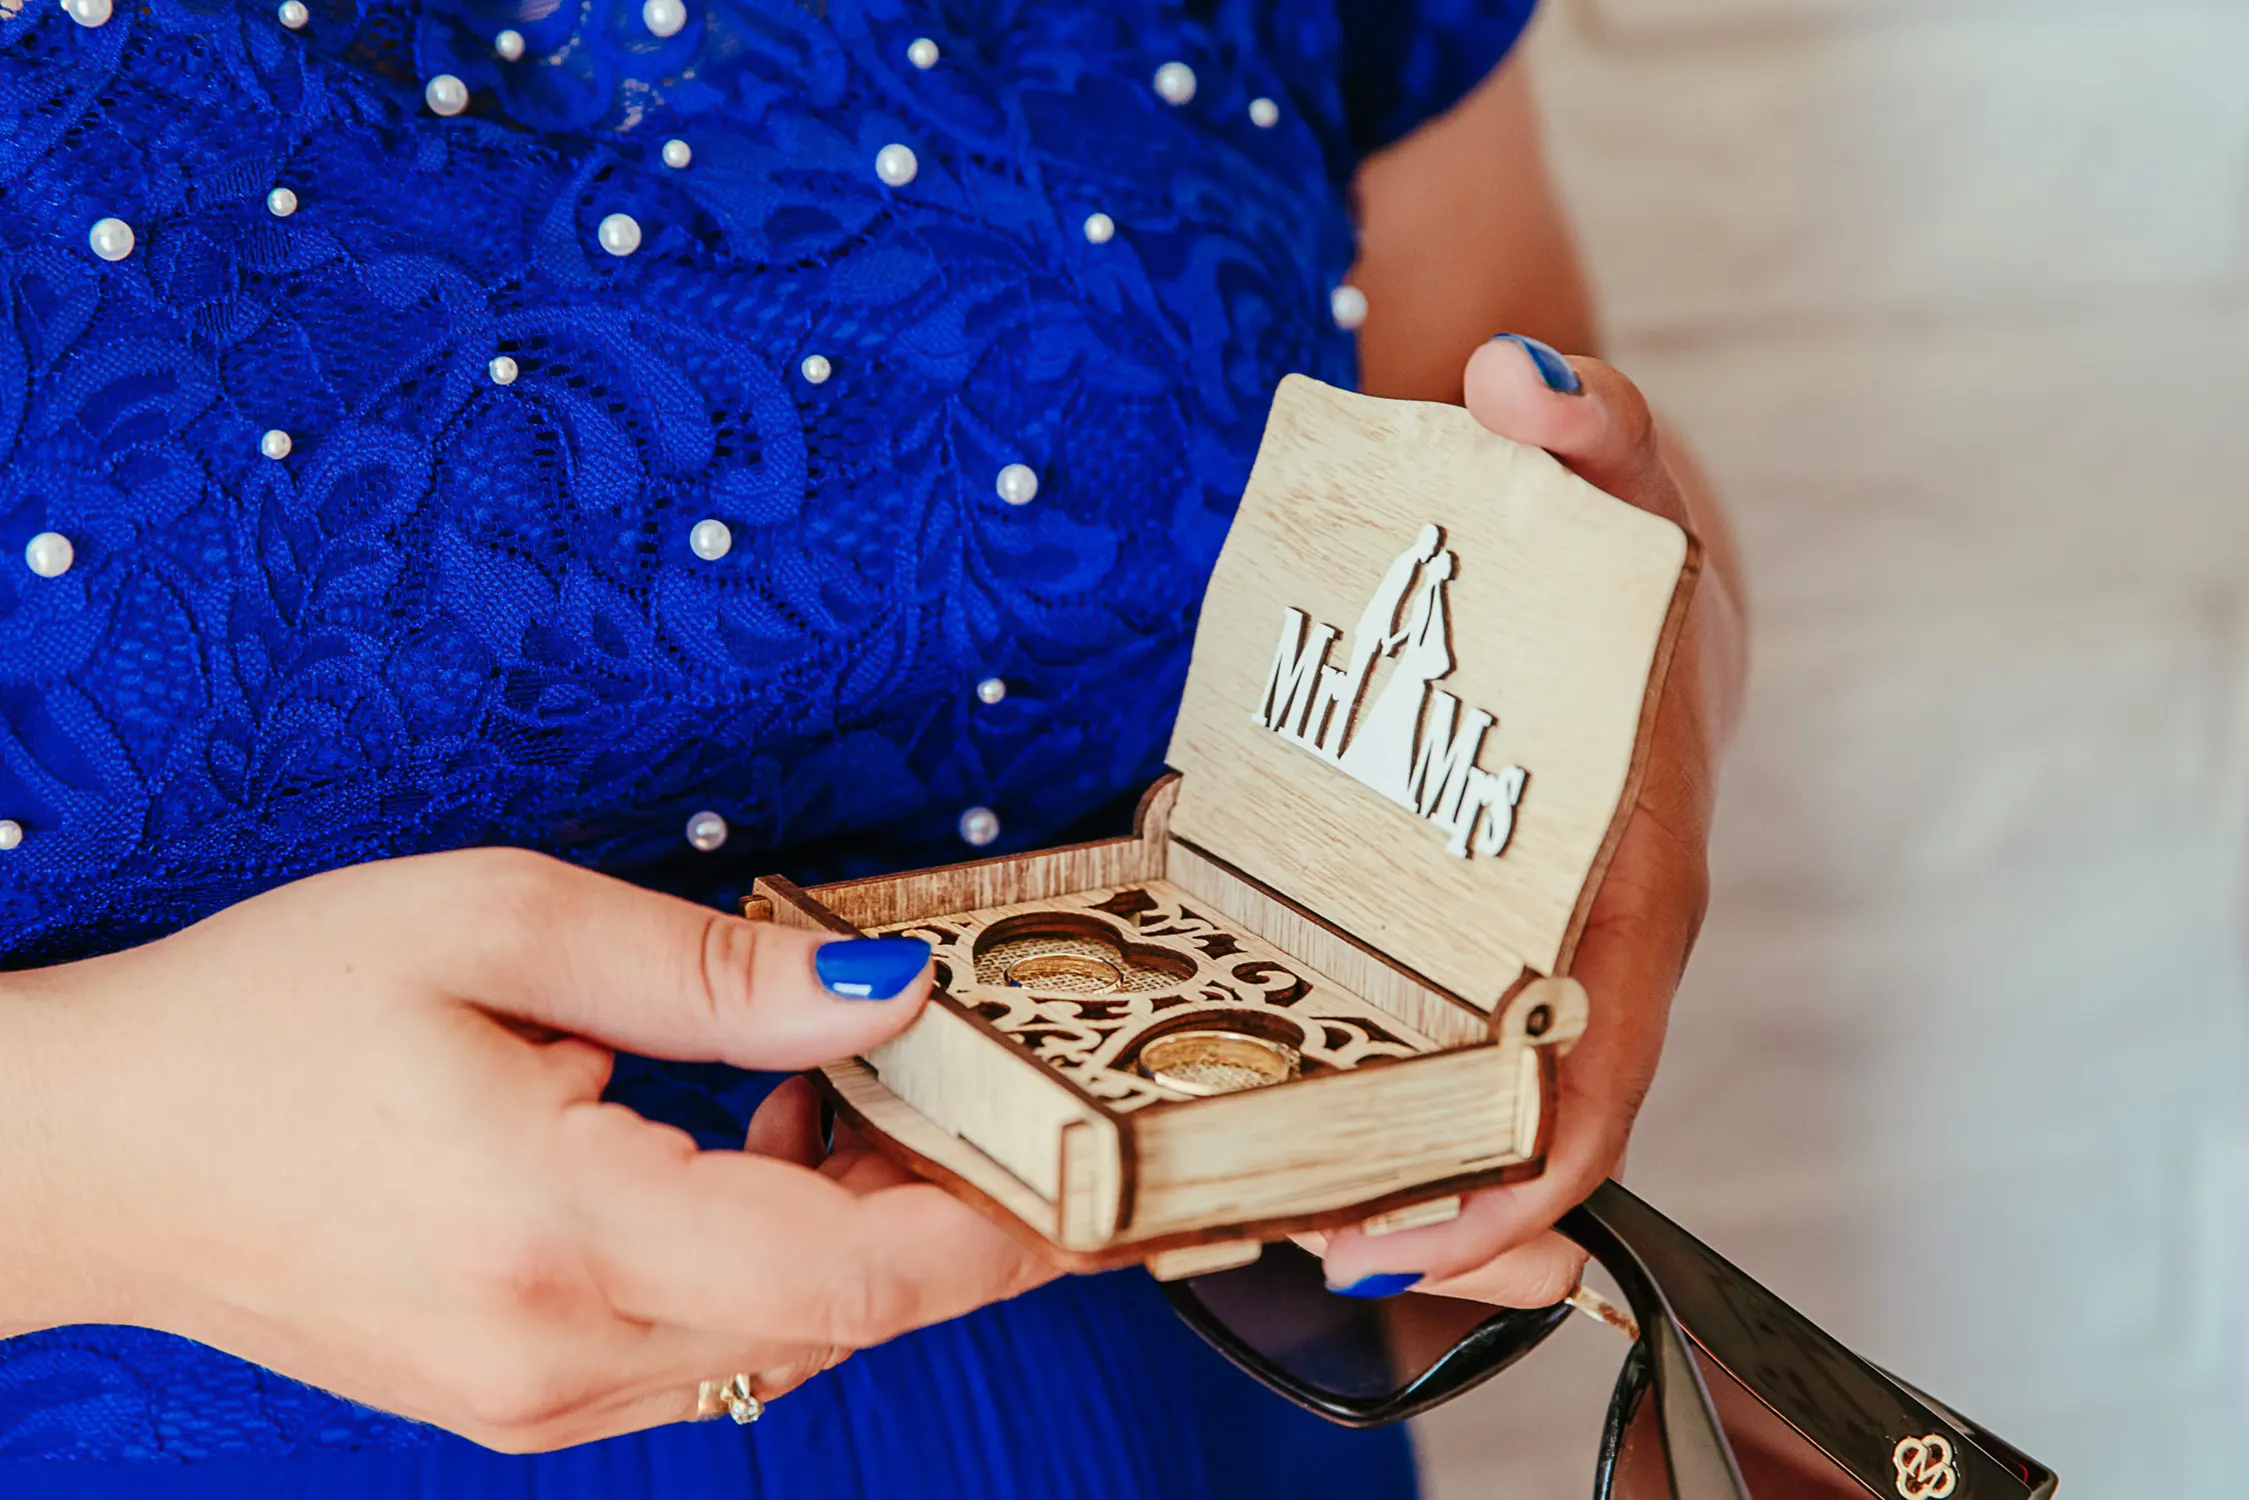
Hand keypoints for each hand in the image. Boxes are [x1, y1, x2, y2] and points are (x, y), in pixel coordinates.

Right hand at [0, 850, 1056, 1450]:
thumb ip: (705, 967)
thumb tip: (879, 992)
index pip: (851, 1275)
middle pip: (841, 1315)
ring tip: (855, 1090)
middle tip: (987, 1087)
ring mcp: (535, 1396)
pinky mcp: (518, 1393)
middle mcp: (557, 1353)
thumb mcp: (489, 928)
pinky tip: (748, 1138)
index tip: (1084, 1165)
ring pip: (785, 1333)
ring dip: (859, 1226)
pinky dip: (771, 1253)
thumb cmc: (262, 1022)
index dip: (993, 1225)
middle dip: (947, 1211)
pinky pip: (708, 1338)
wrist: (90, 1155)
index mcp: (557, 1232)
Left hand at [1316, 335, 1746, 1305]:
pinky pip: (1384, 1005)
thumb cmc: (1621, 541)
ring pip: (1438, 1076)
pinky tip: (1227, 1084)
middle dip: (1418, 1190)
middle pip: (1509, 1102)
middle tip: (1291, 1245)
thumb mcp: (1621, 474)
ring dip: (1360, 1154)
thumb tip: (1524, 384)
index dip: (1533, 1158)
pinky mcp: (1428, 907)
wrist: (1596, 547)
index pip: (1606, 1049)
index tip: (1430, 1224)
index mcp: (1636, 867)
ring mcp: (1499, 929)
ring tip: (1236, 1212)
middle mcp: (1573, 927)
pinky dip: (1324, 1061)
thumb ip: (1595, 427)